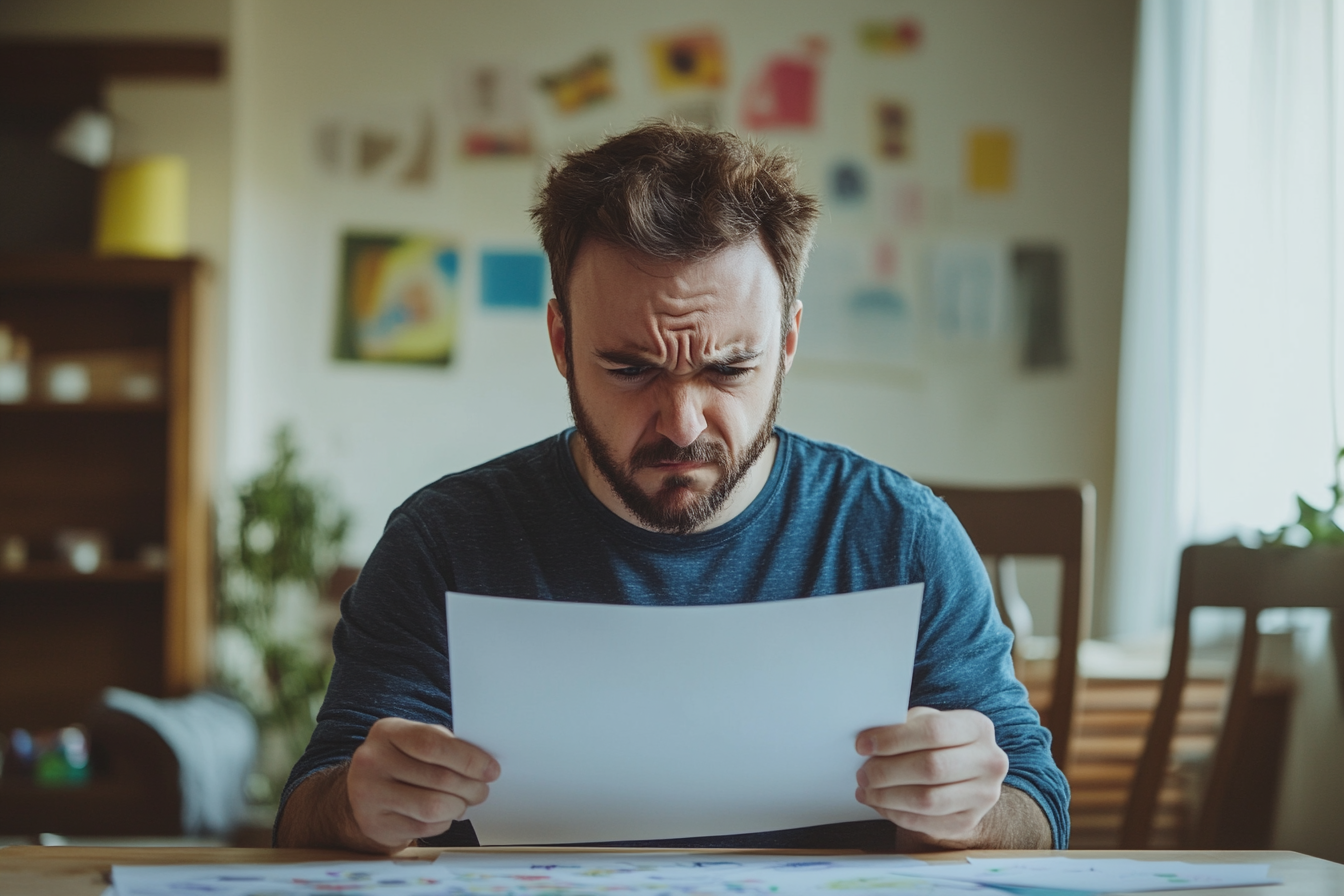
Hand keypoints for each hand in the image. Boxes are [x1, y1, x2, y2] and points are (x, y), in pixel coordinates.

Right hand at [345, 717, 499, 849]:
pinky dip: (443, 822)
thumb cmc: (401, 762)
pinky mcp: (376, 825)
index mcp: (387, 732)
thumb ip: (445, 746)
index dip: (468, 759)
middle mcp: (372, 762)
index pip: (432, 744)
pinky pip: (424, 828)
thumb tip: (484, 764)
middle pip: (438, 778)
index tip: (491, 769)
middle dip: (470, 786)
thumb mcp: (415, 742)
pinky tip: (443, 813)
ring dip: (458, 806)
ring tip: (463, 802)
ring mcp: (369, 795)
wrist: (364, 792)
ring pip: (433, 807)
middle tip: (482, 789)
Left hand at [854, 706, 1008, 843]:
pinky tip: (881, 804)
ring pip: (927, 800)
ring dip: (887, 797)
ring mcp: (983, 795)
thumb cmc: (938, 744)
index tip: (863, 745)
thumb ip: (904, 726)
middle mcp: (989, 762)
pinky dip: (896, 814)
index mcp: (978, 728)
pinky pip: (926, 823)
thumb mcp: (926, 723)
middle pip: (931, 768)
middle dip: (887, 771)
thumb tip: (870, 741)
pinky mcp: (969, 822)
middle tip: (863, 772)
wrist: (962, 777)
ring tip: (867, 789)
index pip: (933, 731)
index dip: (894, 739)